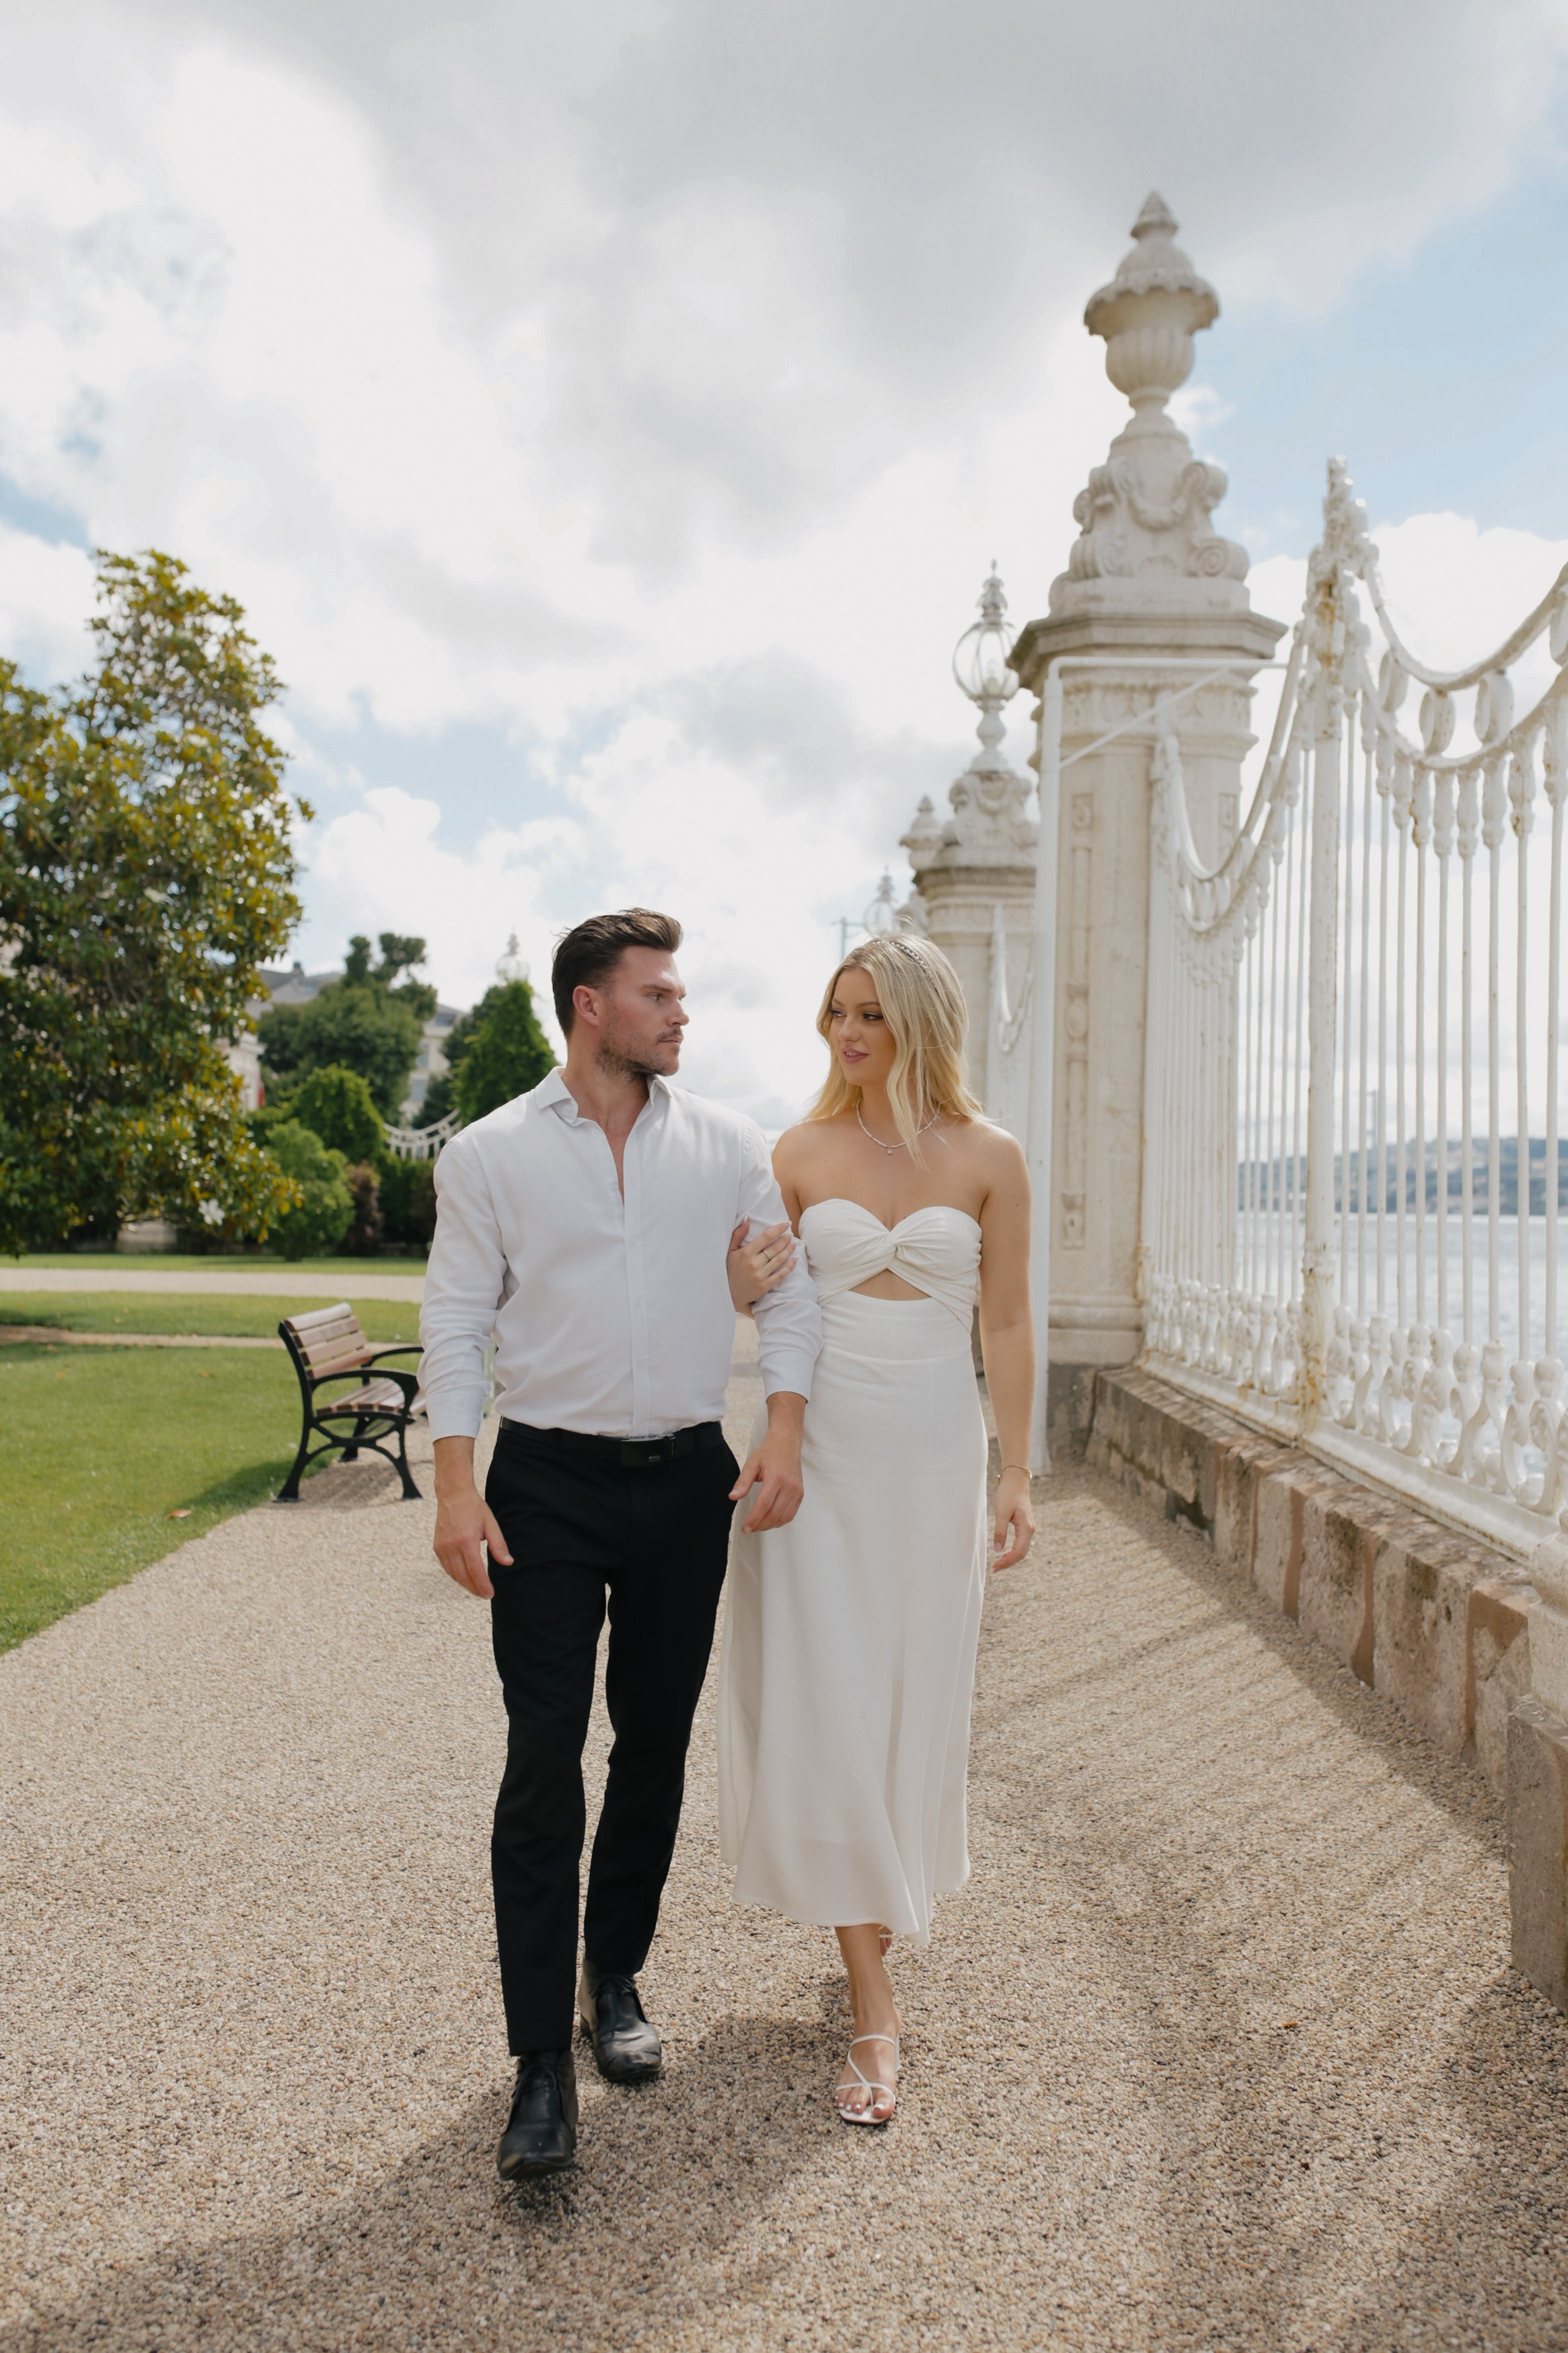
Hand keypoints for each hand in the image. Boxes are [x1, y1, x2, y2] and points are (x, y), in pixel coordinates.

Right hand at [432, 1437, 512, 1597]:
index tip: (490, 1593)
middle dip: (475, 1588)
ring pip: (453, 1574)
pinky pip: (446, 1567)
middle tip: (485, 1594)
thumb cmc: (474, 1508)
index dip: (483, 1585)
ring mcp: (442, 1547)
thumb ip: (499, 1545)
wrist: (453, 1495)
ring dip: (465, 1584)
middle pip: (463, 1576)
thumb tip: (508, 1562)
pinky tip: (465, 1577)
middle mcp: (451, 1546)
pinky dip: (456, 1575)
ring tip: (477, 1589)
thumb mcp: (491, 1524)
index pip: (475, 1570)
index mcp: (466, 1541)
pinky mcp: (437, 1547)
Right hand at [726, 1218, 797, 1310]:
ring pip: (779, 1260)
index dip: (778, 1229)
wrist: (728, 1294)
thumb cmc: (729, 1269)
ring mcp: (760, 1276)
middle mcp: (754, 1263)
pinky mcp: (765, 1286)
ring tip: (794, 1244)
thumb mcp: (729, 1251)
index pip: (766, 1237)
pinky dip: (790, 1266)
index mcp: (746, 1253)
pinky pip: (781, 1275)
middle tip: (790, 1234)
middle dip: (785, 1239)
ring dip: (789, 1250)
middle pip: (775, 1248)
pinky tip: (795, 1259)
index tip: (786, 1224)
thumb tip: (747, 1219)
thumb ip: (738, 1234)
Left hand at [729, 1393, 805, 1531]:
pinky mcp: (800, 1494)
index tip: (745, 1528)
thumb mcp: (751, 1464)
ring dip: (770, 1525)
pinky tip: (769, 1520)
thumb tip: (733, 1497)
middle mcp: (789, 1486)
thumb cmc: (768, 1452)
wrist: (787, 1443)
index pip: (764, 1505)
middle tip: (749, 1529)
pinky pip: (791, 1514)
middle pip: (774, 1514)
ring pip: (784, 1517)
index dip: (754, 1519)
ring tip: (757, 1526)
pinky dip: (780, 1521)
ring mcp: (797, 1491)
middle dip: (760, 1525)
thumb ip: (742, 1482)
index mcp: (776, 1478)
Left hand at [991, 1466, 1034, 1571]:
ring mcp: (1028, 1529)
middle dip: (1008, 1563)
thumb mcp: (1001, 1512)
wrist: (1016, 1481)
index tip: (994, 1567)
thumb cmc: (1008, 1494)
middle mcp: (1030, 1530)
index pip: (1018, 1552)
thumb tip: (997, 1550)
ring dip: (1010, 1559)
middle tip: (993, 1570)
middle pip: (1021, 1554)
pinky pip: (1021, 1544)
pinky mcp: (1024, 1527)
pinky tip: (1004, 1554)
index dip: (1007, 1562)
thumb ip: (1000, 1531)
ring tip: (997, 1564)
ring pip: (1022, 1550)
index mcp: (1026, 1528)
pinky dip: (1013, 1551)